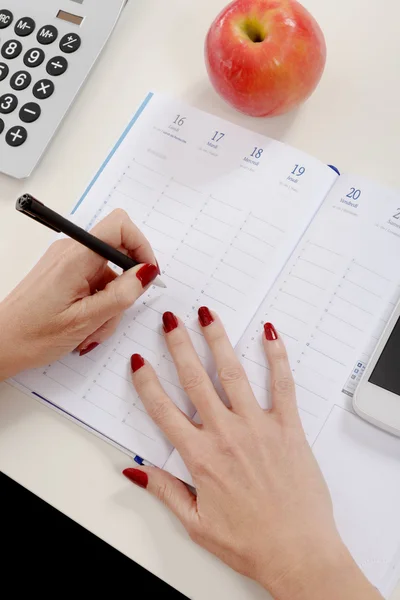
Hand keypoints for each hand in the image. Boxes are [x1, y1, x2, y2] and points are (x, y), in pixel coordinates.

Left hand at [0, 209, 158, 379]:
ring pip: (108, 275)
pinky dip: (99, 305)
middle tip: (114, 314)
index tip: (147, 274)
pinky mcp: (64, 274)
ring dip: (110, 304)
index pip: (119, 226)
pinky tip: (86, 326)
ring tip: (93, 329)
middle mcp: (70, 252)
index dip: (141, 246)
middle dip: (125, 288)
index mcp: (75, 257)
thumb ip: (121, 295)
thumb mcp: (87, 320)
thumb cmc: (33, 335)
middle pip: (117, 255)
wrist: (0, 345)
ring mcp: (67, 263)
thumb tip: (147, 273)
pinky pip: (95, 283)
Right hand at [123, 310, 381, 599]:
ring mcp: (259, 427)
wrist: (298, 552)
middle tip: (170, 321)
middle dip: (179, 346)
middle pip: (195, 380)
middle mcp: (226, 435)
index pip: (163, 410)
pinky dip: (276, 357)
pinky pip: (282, 384)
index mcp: (201, 457)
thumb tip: (134, 472)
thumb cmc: (250, 543)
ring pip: (232, 374)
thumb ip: (164, 490)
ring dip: (217, 341)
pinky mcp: (287, 428)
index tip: (138, 362)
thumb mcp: (196, 522)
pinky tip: (269, 335)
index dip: (147, 383)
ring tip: (207, 316)